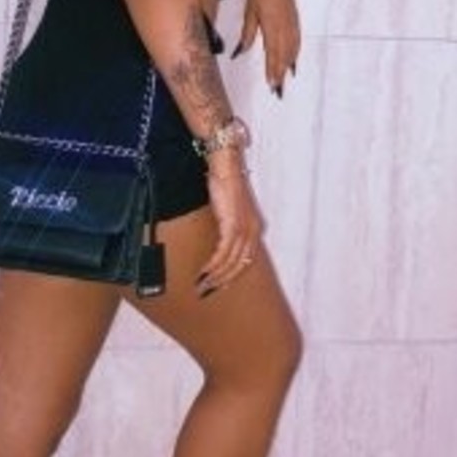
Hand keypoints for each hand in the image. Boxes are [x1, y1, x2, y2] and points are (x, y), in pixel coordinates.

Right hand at [196, 151, 263, 295]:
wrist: (225, 164)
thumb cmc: (225, 182)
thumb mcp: (228, 208)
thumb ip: (227, 225)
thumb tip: (217, 240)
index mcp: (255, 228)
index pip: (246, 260)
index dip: (232, 276)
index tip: (219, 285)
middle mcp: (253, 231)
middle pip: (240, 265)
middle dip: (222, 281)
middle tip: (206, 291)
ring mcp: (244, 229)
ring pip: (231, 263)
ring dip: (215, 276)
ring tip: (200, 285)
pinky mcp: (233, 226)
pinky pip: (223, 253)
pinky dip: (213, 265)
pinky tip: (203, 272)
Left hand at [233, 0, 300, 96]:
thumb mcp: (249, 12)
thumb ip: (247, 34)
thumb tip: (240, 52)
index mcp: (272, 25)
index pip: (273, 53)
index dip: (273, 69)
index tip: (272, 84)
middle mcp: (284, 27)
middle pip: (284, 55)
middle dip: (281, 73)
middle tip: (278, 90)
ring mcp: (292, 24)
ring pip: (292, 50)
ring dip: (288, 66)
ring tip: (284, 80)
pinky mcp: (295, 21)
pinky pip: (296, 42)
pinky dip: (295, 54)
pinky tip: (293, 63)